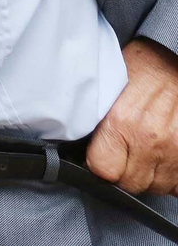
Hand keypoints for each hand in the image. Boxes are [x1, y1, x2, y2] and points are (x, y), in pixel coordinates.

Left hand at [87, 38, 177, 194]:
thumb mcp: (109, 88)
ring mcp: (176, 150)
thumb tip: (78, 144)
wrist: (175, 59)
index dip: (100, 165)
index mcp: (121, 122)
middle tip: (125, 154)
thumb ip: (97, 120)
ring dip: (151, 175)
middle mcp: (150, 139)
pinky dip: (172, 175)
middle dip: (125, 173)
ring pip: (158, 186)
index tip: (101, 157)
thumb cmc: (143, 69)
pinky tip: (165, 158)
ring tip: (147, 152)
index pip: (102, 170)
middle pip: (131, 183)